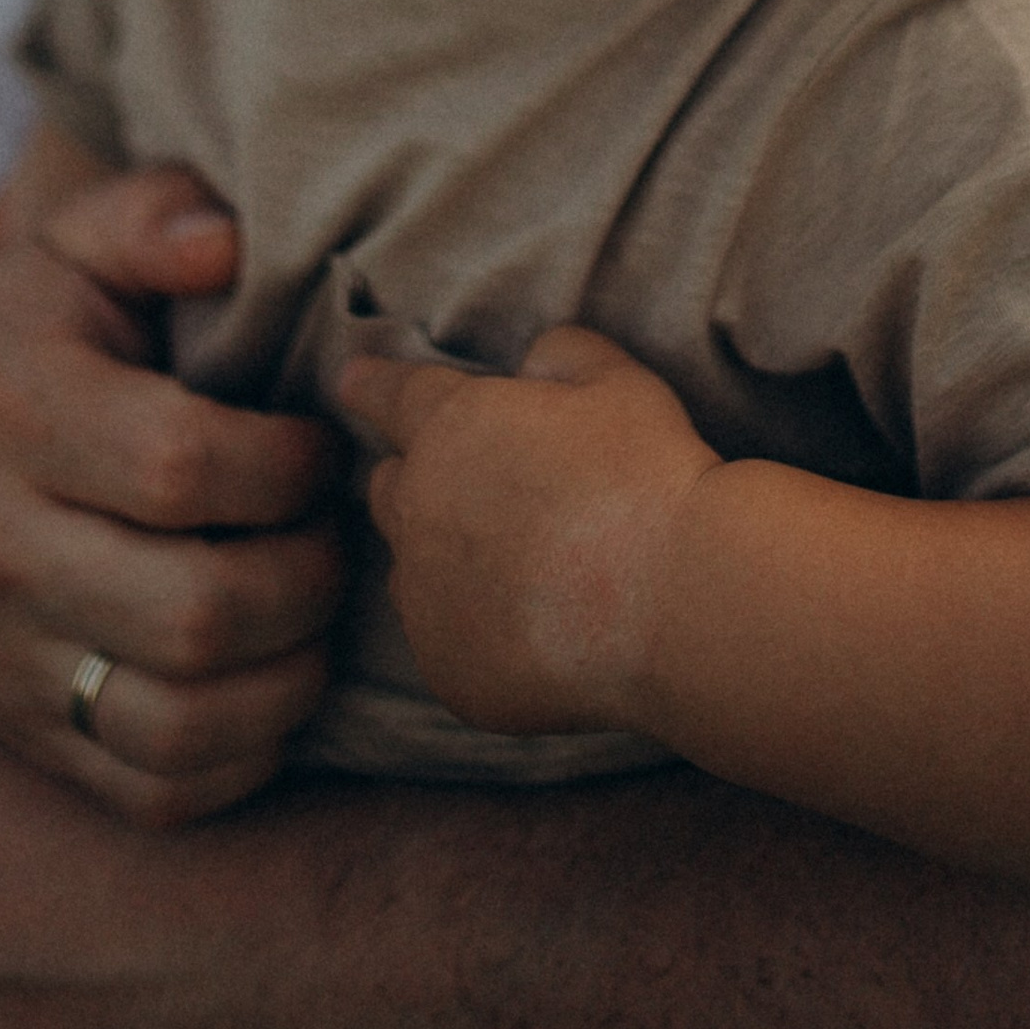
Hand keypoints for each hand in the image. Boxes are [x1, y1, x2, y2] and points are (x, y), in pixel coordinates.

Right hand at [0, 162, 344, 824]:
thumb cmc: (50, 333)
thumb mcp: (82, 240)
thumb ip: (154, 217)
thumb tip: (224, 243)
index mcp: (5, 409)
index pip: (179, 465)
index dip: (285, 464)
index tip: (317, 444)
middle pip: (194, 613)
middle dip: (306, 579)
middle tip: (336, 536)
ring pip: (181, 725)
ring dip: (291, 678)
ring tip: (314, 610)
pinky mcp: (26, 740)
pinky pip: (159, 792)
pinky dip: (246, 756)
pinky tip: (272, 681)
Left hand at [341, 325, 717, 736]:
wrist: (678, 602)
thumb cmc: (651, 478)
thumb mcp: (617, 381)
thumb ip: (561, 355)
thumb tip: (533, 368)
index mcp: (452, 428)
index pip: (390, 396)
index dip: (372, 385)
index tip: (351, 381)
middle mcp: (420, 512)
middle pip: (390, 486)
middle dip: (414, 477)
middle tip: (464, 485)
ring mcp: (429, 600)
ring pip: (412, 571)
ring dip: (440, 560)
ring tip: (506, 567)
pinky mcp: (450, 673)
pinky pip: (445, 645)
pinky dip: (473, 633)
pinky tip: (531, 632)